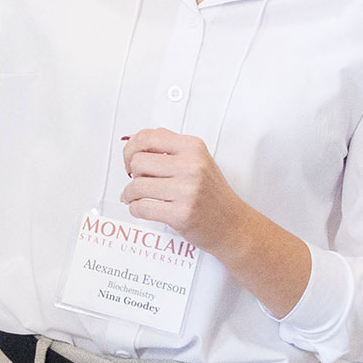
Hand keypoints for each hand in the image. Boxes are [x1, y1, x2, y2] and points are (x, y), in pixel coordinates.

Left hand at [119, 129, 245, 255]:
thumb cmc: (213, 194)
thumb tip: (135, 143)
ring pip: (136, 186)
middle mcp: (191, 166)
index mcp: (193, 147)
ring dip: (130, 194)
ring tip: (134, 196)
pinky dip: (134, 208)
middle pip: (138, 162)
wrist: (232, 225)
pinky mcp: (180, 214)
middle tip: (137, 180)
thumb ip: (170, 149)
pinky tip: (139, 207)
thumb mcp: (198, 160)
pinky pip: (141, 207)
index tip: (130, 158)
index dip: (131, 148)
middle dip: (132, 173)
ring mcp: (187, 191)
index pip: (147, 137)